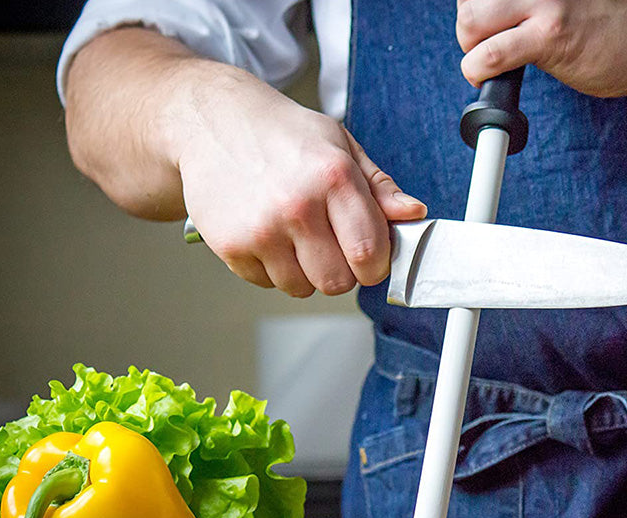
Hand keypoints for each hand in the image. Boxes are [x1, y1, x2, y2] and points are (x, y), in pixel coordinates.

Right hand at [177, 71, 426, 296]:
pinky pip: (266, 283)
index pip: (371, 253)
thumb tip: (413, 214)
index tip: (370, 257)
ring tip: (295, 234)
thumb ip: (380, 187)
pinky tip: (267, 233)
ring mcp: (261, 229)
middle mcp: (297, 206)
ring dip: (305, 271)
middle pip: (338, 282)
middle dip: (342, 271)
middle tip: (331, 244)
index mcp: (334, 177)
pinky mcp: (229, 245)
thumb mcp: (341, 146)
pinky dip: (272, 267)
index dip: (376, 264)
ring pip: (302, 288)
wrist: (212, 119)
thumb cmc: (282, 133)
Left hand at [456, 0, 626, 96]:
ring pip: (470, 21)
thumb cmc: (614, 23)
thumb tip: (491, 22)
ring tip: (494, 62)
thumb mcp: (565, 1)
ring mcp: (544, 3)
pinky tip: (490, 78)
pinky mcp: (551, 35)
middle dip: (471, 30)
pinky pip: (490, 55)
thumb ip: (529, 6)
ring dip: (472, 49)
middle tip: (491, 47)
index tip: (488, 29)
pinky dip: (478, 72)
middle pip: (468, 1)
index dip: (478, 11)